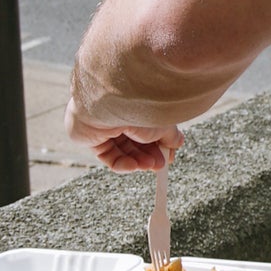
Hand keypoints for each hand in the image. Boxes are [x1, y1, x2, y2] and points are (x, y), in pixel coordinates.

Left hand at [64, 97, 184, 172]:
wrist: (113, 104)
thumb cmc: (139, 108)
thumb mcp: (163, 125)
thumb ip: (170, 136)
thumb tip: (178, 142)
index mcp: (139, 107)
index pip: (150, 130)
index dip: (159, 145)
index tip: (167, 158)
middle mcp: (122, 115)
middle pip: (136, 142)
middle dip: (149, 156)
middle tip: (159, 166)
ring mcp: (106, 126)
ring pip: (123, 150)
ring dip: (137, 160)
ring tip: (148, 166)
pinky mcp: (92, 137)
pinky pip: (107, 155)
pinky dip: (121, 163)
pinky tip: (132, 166)